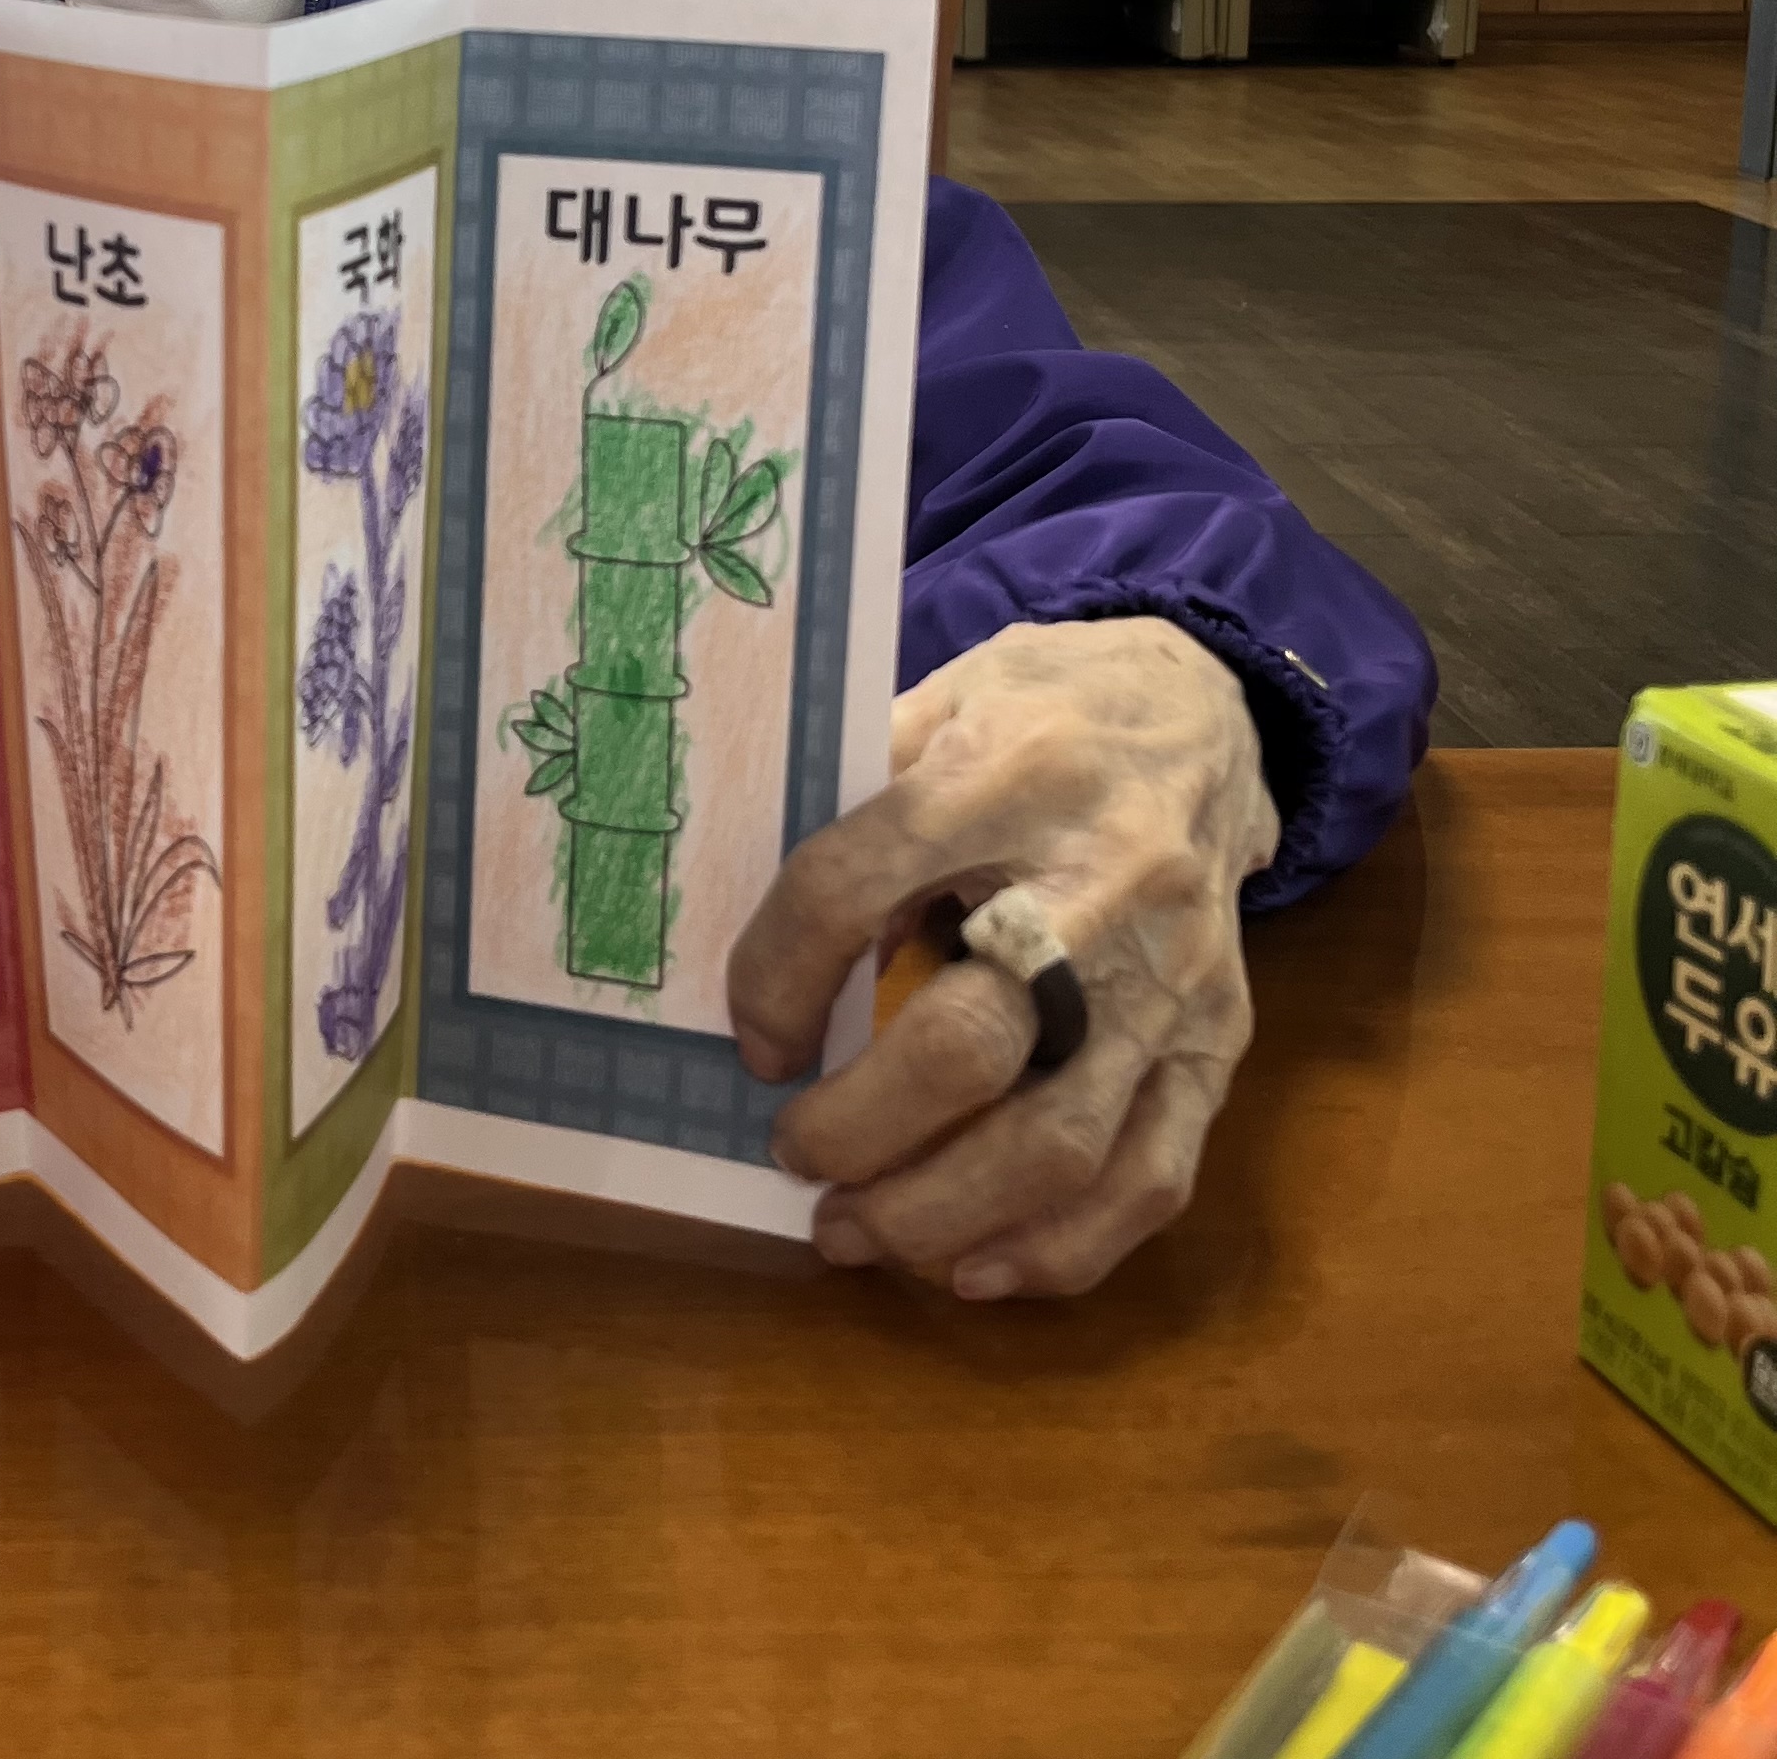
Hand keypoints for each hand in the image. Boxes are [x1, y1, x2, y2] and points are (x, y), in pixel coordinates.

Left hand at [726, 615, 1277, 1300]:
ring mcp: (1174, 976)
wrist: (1207, 711)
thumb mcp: (935, 700)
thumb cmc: (1042, 708)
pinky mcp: (1222, 1039)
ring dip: (941, 1213)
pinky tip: (974, 1270)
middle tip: (790, 1153)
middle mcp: (1105, 882)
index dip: (778, 975)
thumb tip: (748, 933)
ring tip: (851, 1233)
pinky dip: (1062, 1248)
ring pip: (1062, 1140)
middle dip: (858, 1126)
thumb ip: (853, 803)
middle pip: (970, 1042)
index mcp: (1008, 775)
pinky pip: (1152, 1175)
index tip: (749, 1038)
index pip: (856, 886)